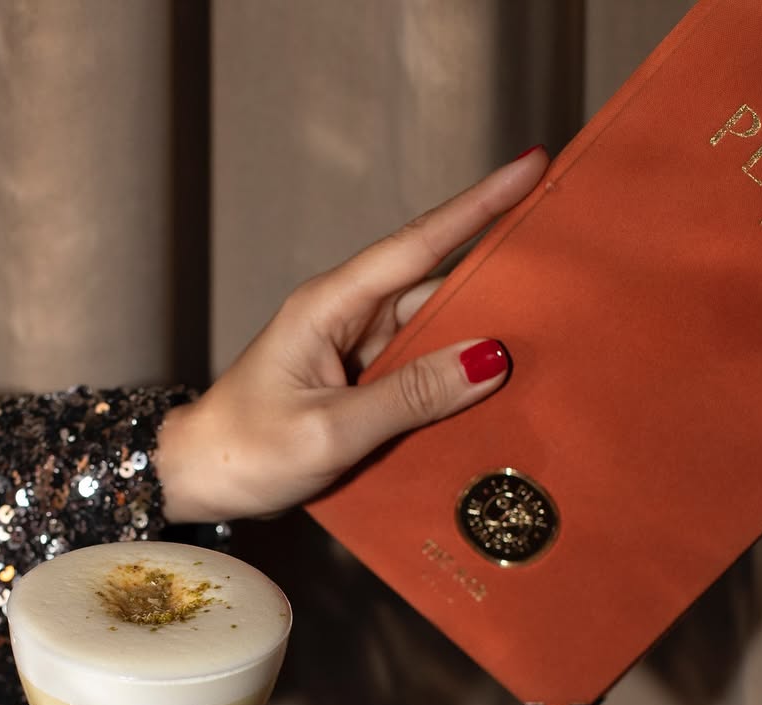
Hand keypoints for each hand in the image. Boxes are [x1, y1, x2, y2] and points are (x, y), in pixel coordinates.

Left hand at [155, 150, 547, 522]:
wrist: (196, 480)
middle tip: (565, 263)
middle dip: (496, 274)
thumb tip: (488, 359)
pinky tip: (491, 389)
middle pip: (434, 284)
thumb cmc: (244, 450)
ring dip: (478, 336)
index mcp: (330, 306)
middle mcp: (345, 318)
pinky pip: (416, 370)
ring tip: (547, 333)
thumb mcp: (331, 429)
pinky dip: (451, 377)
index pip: (417, 244)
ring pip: (430, 331)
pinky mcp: (356, 384)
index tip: (530, 167)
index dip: (477, 207)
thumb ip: (410, 396)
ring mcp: (351, 351)